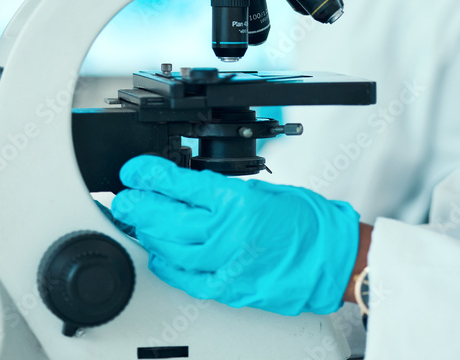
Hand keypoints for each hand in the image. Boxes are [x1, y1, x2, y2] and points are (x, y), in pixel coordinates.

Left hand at [110, 155, 359, 315]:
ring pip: (170, 248)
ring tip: (137, 223)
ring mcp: (225, 264)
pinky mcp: (227, 289)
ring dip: (148, 234)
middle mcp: (228, 234)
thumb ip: (227, 192)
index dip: (150, 175)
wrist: (334, 259)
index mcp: (239, 202)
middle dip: (138, 205)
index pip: (180, 184)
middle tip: (125, 198)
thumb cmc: (311, 224)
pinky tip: (159, 254)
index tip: (135, 171)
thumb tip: (191, 190)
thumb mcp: (266, 191)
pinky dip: (167, 265)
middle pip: (166, 218)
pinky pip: (185, 278)